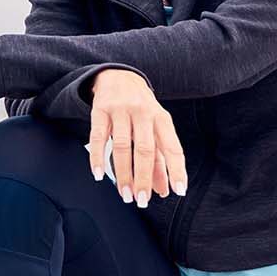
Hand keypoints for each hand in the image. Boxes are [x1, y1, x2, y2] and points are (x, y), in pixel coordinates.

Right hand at [88, 69, 186, 206]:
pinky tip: (98, 175)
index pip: (172, 147)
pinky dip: (98, 158)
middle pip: (145, 149)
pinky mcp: (100, 110)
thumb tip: (162, 190)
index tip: (178, 191)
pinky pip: (98, 137)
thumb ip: (159, 158)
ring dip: (123, 174)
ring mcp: (121, 110)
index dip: (176, 169)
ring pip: (122, 146)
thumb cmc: (141, 108)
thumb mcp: (154, 127)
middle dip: (144, 178)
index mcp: (162, 118)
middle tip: (142, 200)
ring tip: (125, 194)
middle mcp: (144, 113)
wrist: (118, 75)